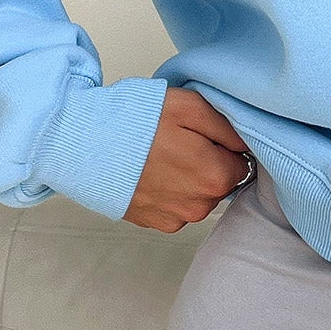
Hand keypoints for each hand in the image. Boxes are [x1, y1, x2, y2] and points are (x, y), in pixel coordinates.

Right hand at [124, 88, 254, 232]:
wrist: (83, 146)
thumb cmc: (135, 122)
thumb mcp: (189, 107)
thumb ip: (227, 127)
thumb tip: (247, 143)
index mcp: (215, 176)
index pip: (243, 161)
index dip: (224, 144)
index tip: (203, 134)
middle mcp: (200, 206)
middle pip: (220, 181)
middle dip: (207, 162)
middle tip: (178, 141)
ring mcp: (176, 218)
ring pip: (198, 195)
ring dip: (188, 178)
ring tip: (161, 155)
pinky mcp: (154, 223)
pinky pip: (176, 206)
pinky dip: (168, 191)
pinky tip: (150, 172)